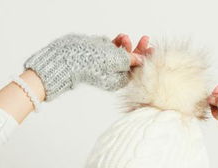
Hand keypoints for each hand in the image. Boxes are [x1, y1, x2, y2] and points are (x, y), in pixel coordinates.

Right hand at [23, 33, 151, 101]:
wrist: (65, 57)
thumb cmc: (89, 62)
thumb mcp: (115, 59)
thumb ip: (130, 58)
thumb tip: (142, 59)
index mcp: (118, 81)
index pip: (136, 71)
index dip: (145, 60)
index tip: (152, 49)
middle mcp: (113, 74)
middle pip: (131, 62)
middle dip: (138, 50)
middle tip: (145, 39)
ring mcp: (105, 64)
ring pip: (122, 54)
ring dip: (126, 44)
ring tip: (125, 37)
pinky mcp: (98, 55)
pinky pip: (113, 49)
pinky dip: (118, 43)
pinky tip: (120, 37)